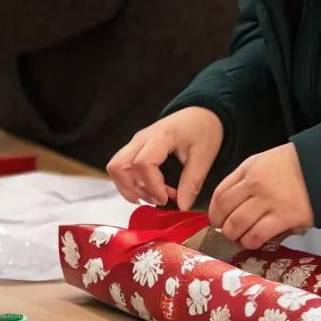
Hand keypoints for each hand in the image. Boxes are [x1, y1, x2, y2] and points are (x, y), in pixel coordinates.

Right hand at [107, 108, 224, 209]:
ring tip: (153, 196)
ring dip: (129, 188)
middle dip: (134, 189)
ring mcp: (135, 142)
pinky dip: (129, 183)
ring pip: (115, 168)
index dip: (151, 186)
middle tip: (158, 199)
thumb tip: (181, 207)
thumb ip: (192, 183)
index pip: (143, 163)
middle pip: (119, 166)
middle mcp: (142, 138)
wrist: (200, 114)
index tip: (167, 199)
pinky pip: (120, 168)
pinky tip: (148, 190)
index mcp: (161, 136)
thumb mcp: (204, 157)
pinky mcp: (135, 148)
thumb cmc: (203, 131)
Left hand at [208, 143, 313, 250]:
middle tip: (227, 232)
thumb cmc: (294, 165)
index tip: (217, 219)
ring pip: (237, 225)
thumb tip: (230, 205)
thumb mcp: (264, 162)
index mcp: (248, 169)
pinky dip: (251, 242)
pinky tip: (254, 241)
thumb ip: (246, 179)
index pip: (220, 193)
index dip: (214, 211)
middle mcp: (254, 184)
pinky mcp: (284, 217)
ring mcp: (268, 201)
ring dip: (235, 236)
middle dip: (222, 226)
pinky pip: (257, 235)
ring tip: (240, 238)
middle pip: (225, 211)